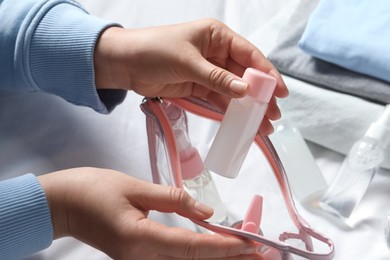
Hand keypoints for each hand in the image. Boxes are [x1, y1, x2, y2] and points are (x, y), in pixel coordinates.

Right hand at [38, 167, 261, 258]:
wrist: (63, 204)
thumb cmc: (94, 190)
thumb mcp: (135, 188)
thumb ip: (173, 199)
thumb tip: (207, 213)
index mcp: (141, 240)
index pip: (192, 248)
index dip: (224, 248)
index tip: (251, 245)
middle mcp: (142, 258)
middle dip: (228, 259)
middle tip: (260, 253)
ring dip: (216, 257)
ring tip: (244, 250)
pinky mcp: (137, 257)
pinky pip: (174, 259)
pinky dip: (198, 253)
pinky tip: (214, 247)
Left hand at [94, 19, 287, 134]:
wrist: (124, 64)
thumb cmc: (155, 51)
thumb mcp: (189, 62)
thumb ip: (217, 78)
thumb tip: (246, 90)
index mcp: (217, 36)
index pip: (249, 55)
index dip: (267, 73)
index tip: (280, 92)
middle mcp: (216, 52)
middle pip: (244, 75)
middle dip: (259, 95)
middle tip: (273, 115)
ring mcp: (207, 71)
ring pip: (233, 90)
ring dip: (246, 106)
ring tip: (261, 125)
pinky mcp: (198, 87)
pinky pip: (218, 99)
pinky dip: (229, 110)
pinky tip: (241, 122)